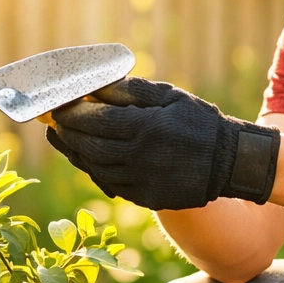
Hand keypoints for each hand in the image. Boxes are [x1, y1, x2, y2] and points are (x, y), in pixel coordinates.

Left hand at [46, 77, 280, 209]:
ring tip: (64, 138)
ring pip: (96, 168)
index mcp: (147, 127)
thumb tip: (94, 85)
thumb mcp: (169, 96)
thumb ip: (130, 90)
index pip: (96, 119)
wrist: (230, 161)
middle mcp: (141, 157)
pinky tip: (87, 157)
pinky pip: (110, 184)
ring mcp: (143, 181)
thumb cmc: (198, 122)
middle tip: (53, 122)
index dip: (72, 112)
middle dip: (67, 133)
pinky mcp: (146, 197)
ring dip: (76, 153)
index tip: (58, 105)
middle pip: (90, 146)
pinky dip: (93, 170)